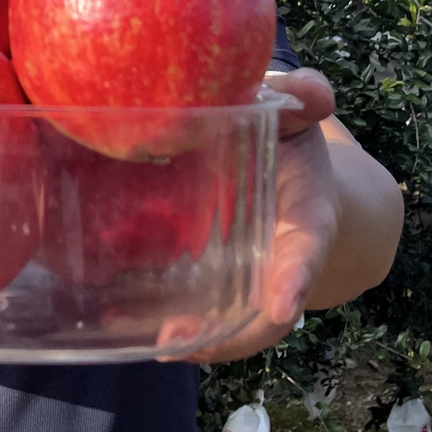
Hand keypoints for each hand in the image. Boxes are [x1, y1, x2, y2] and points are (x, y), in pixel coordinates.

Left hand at [160, 67, 338, 363]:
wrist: (287, 168)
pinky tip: (120, 318)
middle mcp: (279, 257)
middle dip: (230, 333)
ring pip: (228, 319)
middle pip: (264, 310)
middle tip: (180, 338)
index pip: (308, 247)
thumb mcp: (298, 114)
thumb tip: (311, 91)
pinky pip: (196, 303)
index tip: (282, 306)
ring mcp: (246, 273)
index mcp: (307, 215)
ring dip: (193, 336)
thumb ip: (304, 98)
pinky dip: (166, 316)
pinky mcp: (211, 273)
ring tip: (147, 340)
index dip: (297, 276)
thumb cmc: (290, 139)